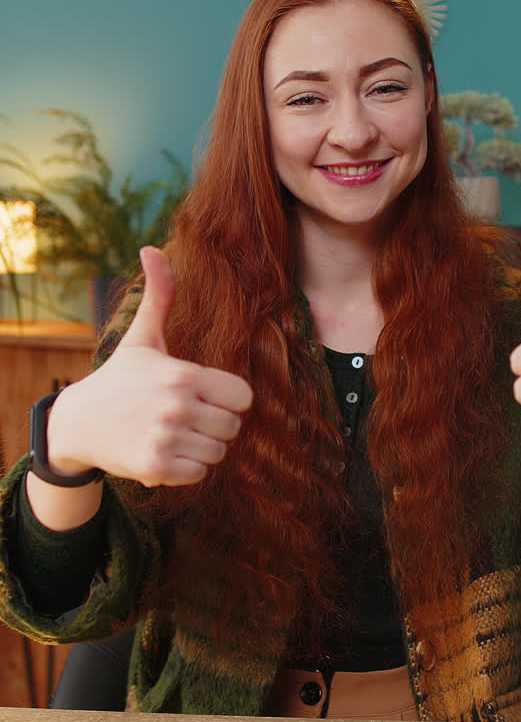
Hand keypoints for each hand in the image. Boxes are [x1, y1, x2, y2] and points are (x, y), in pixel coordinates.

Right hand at [48, 246, 252, 487]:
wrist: (77, 423)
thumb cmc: (119, 379)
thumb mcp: (142, 337)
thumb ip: (159, 295)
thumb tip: (152, 248)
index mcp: (184, 375)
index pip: (243, 398)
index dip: (227, 399)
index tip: (204, 396)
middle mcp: (178, 407)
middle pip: (233, 427)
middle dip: (214, 424)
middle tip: (185, 417)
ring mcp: (167, 438)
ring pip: (218, 453)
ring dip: (201, 447)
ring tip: (173, 433)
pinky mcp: (157, 467)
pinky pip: (199, 474)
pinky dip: (186, 468)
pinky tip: (163, 451)